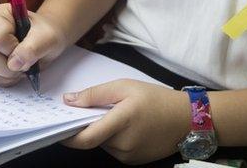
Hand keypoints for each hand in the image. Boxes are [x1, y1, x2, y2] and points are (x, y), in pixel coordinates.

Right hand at [0, 3, 67, 86]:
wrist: (46, 40)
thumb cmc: (46, 34)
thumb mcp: (48, 38)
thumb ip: (32, 48)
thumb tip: (13, 64)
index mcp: (0, 14)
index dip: (13, 49)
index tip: (28, 48)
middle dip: (10, 66)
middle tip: (26, 62)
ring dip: (9, 74)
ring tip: (23, 65)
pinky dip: (6, 79)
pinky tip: (16, 71)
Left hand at [62, 79, 190, 164]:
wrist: (188, 119)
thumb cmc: (157, 99)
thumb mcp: (126, 86)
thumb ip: (95, 94)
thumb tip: (69, 100)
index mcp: (121, 122)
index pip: (85, 138)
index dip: (68, 136)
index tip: (59, 127)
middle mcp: (123, 144)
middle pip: (94, 139)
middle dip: (89, 126)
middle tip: (96, 109)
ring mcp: (129, 156)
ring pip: (104, 144)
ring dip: (103, 132)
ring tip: (118, 115)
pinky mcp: (134, 161)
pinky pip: (115, 150)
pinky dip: (114, 138)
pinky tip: (128, 126)